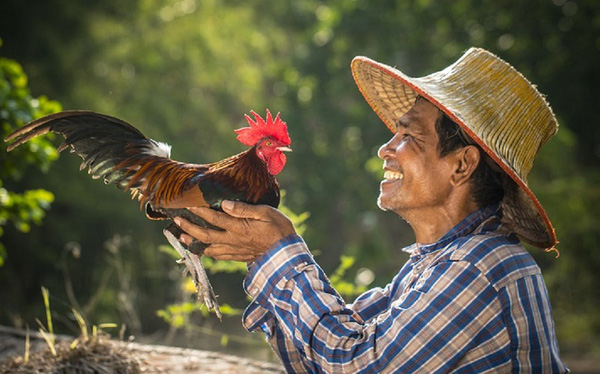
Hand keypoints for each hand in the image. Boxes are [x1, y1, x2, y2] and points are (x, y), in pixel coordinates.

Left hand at [174, 200, 295, 261]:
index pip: (214, 218)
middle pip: (205, 235)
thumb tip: (224, 203)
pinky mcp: (239, 257)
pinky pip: (218, 256)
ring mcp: (235, 250)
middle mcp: (233, 240)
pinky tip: (202, 249)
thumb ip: (244, 209)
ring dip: (193, 242)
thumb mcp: (266, 213)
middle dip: (189, 227)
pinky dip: (207, 252)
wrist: (288, 252)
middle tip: (176, 221)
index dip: (199, 211)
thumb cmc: (280, 228)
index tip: (187, 204)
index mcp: (239, 228)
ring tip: (182, 236)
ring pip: (208, 248)